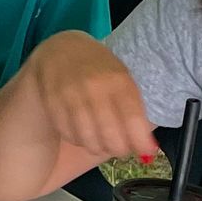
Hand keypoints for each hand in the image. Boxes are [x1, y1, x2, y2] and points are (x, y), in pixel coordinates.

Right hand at [29, 36, 159, 165]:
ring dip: (98, 147)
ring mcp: (71, 98)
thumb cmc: (99, 67)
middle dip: (120, 149)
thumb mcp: (122, 78)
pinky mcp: (53, 106)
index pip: (133, 120)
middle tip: (121, 148)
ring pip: (89, 141)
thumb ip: (135, 110)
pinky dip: (79, 140)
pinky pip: (70, 136)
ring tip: (102, 139)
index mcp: (118, 80)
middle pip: (111, 137)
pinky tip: (83, 131)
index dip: (141, 142)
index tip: (146, 151)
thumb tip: (148, 148)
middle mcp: (95, 89)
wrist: (60, 49)